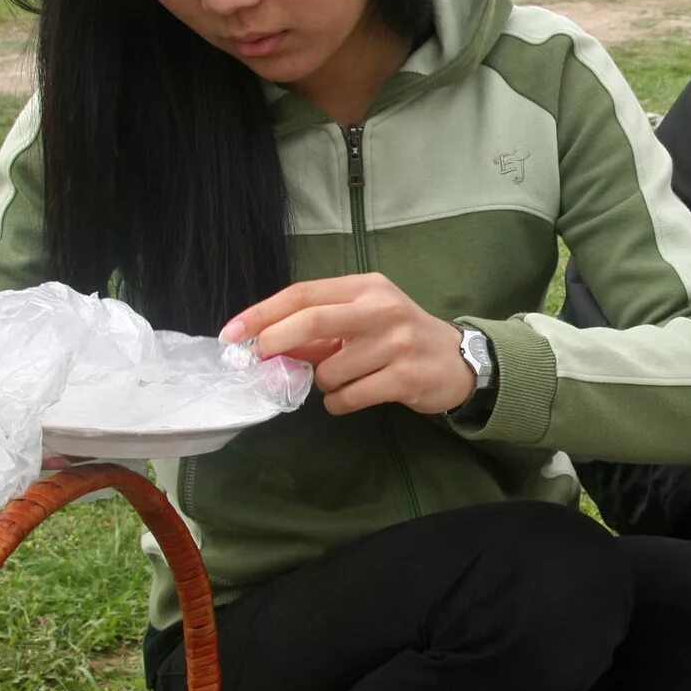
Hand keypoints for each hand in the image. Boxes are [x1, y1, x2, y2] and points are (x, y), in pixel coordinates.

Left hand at [222, 275, 474, 415]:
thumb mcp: (364, 320)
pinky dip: (339, 403)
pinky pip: (349, 397)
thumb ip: (320, 328)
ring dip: (323, 384)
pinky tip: (352, 397)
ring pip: (329, 371)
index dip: (263, 313)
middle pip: (312, 320)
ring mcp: (397, 342)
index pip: (304, 294)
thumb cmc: (399, 337)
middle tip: (261, 358)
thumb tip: (267, 344)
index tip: (233, 333)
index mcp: (366, 287)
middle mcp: (382, 308)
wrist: (458, 361)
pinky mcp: (406, 376)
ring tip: (344, 381)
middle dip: (277, 340)